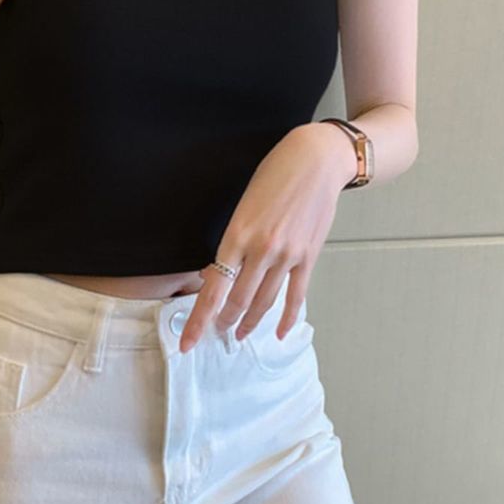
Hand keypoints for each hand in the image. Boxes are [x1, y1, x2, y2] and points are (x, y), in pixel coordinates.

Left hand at [179, 121, 357, 350]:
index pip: (213, 289)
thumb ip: (234, 241)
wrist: (315, 161)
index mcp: (237, 235)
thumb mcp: (243, 206)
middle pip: (238, 302)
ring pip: (264, 303)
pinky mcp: (308, 257)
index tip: (188, 342)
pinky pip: (296, 296)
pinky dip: (286, 318)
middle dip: (223, 322)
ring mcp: (287, 256)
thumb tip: (222, 273)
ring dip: (249, 323)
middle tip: (216, 332)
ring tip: (239, 334)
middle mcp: (261, 250)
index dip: (199, 321)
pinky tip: (278, 332)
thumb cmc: (275, 176)